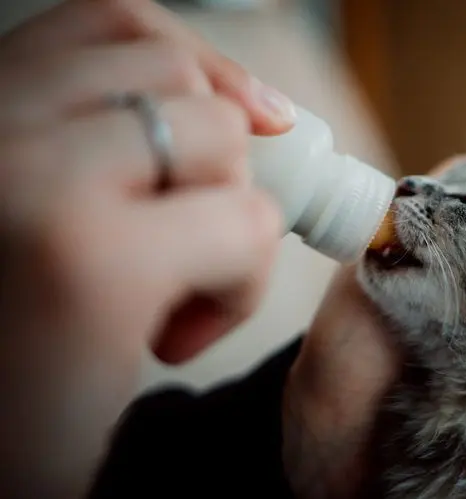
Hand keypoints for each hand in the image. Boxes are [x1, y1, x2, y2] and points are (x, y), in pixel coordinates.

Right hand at [0, 1, 293, 495]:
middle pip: (174, 74)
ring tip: (173, 297)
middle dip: (219, 157)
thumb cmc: (19, 340)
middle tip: (193, 236)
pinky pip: (244, 223)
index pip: (105, 23)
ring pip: (220, 139)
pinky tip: (174, 338)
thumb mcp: (39, 209)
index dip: (193, 59)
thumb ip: (103, 144)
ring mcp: (33, 183)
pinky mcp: (91, 261)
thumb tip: (258, 110)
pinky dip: (241, 286)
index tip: (251, 113)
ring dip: (229, 224)